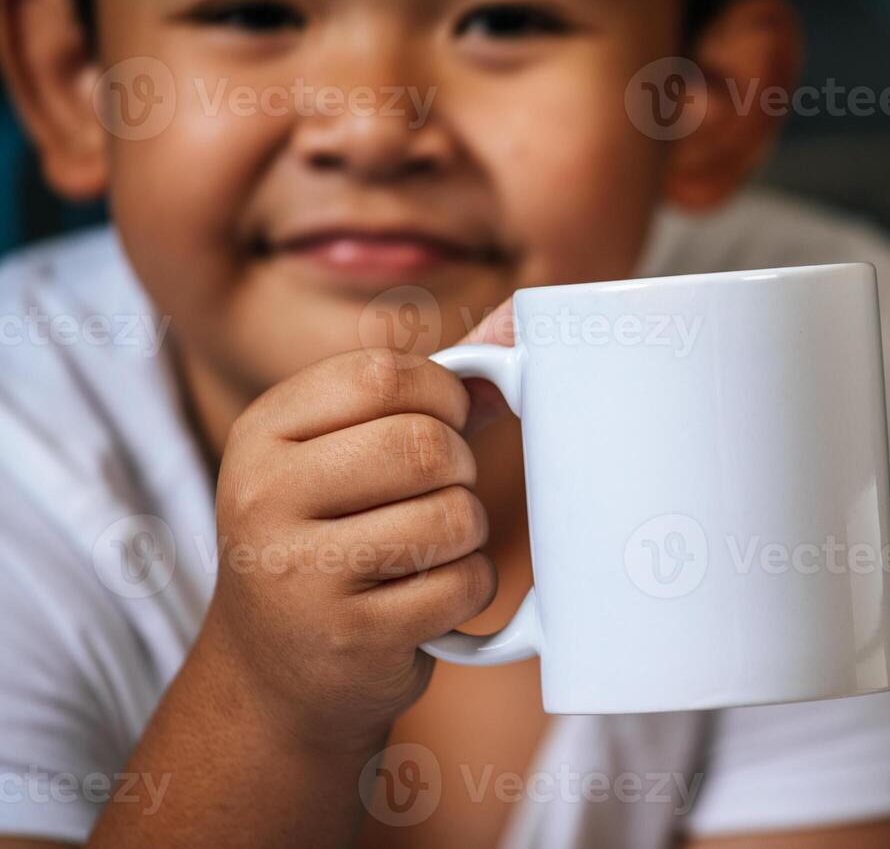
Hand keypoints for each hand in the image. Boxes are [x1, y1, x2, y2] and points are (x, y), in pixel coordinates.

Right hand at [202, 343, 500, 753]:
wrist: (271, 672)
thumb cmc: (326, 541)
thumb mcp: (335, 454)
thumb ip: (414, 394)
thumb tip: (510, 335)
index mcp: (262, 433)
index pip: (381, 374)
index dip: (441, 394)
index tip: (446, 422)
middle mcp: (266, 498)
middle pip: (424, 444)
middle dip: (460, 467)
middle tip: (442, 491)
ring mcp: (302, 573)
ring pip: (453, 515)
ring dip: (468, 531)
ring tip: (431, 548)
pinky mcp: (352, 636)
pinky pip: (463, 584)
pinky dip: (470, 587)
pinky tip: (431, 597)